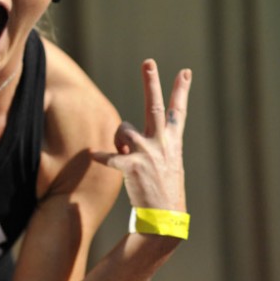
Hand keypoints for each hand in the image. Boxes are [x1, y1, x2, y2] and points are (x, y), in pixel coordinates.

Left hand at [93, 59, 191, 210]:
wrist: (164, 219)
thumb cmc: (161, 190)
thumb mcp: (165, 163)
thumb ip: (149, 144)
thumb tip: (124, 133)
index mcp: (171, 142)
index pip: (178, 111)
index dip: (181, 91)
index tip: (186, 71)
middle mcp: (162, 143)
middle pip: (155, 106)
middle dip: (152, 82)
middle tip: (148, 61)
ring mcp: (148, 154)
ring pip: (123, 129)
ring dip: (118, 139)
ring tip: (123, 154)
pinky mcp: (133, 166)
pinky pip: (109, 156)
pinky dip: (100, 156)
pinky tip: (93, 156)